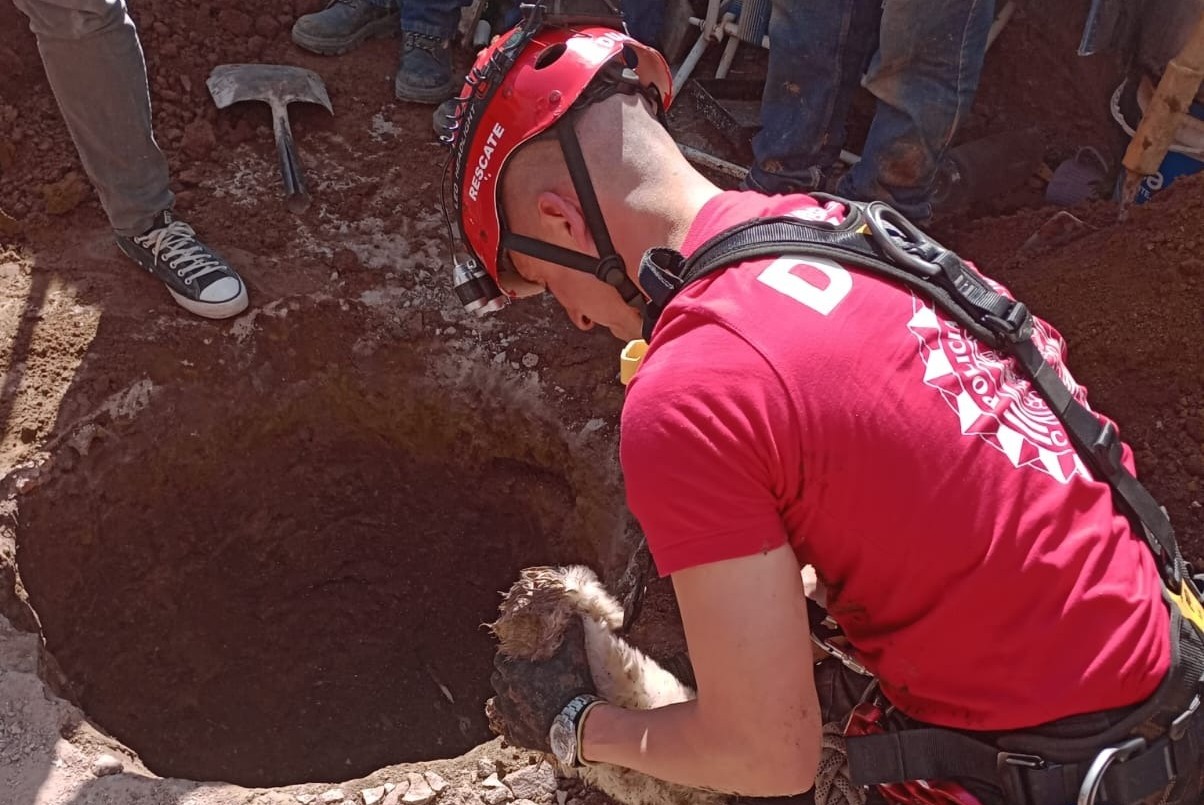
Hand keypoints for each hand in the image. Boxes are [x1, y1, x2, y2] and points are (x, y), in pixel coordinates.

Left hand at [487, 617, 595, 751]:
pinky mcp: (516, 736)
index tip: (518, 657)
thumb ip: (571, 632)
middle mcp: (506, 693)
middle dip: (506, 676)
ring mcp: (509, 716)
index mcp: (515, 672)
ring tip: (522, 699)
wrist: (577, 724)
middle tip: (521, 676)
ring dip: (507, 699)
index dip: (508, 657)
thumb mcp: (574, 654)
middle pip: (497, 680)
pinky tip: (525, 723)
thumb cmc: (573, 686)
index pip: (500, 659)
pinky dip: (514, 725)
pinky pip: (508, 730)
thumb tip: (573, 612)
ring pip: (499, 704)